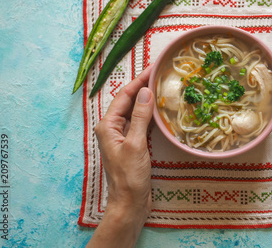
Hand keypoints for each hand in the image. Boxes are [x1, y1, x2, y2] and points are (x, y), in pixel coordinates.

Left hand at [87, 67, 153, 247]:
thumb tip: (145, 91)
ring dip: (147, 99)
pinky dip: (150, 113)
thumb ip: (140, 117)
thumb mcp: (136, 144)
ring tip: (162, 85)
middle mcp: (113, 128)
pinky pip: (141, 122)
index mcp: (108, 126)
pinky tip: (160, 108)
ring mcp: (123, 136)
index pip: (124, 96)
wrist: (130, 203)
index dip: (139, 80)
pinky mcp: (133, 144)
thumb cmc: (129, 176)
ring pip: (135, 111)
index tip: (154, 68)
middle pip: (129, 101)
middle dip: (143, 86)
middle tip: (161, 73)